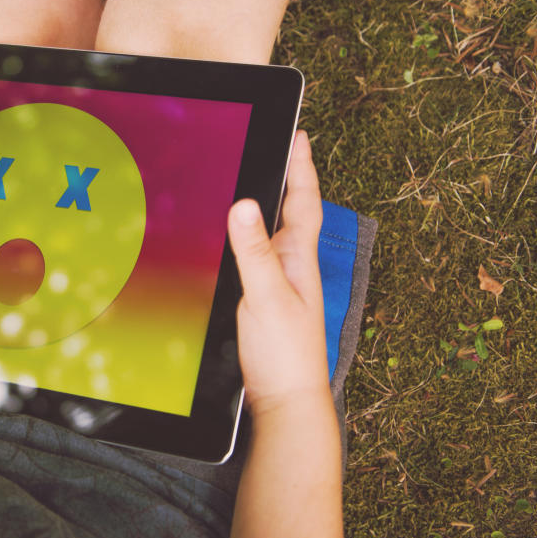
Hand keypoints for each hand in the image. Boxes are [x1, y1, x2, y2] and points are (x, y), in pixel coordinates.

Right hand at [227, 130, 329, 416]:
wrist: (284, 403)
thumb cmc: (285, 356)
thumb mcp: (267, 298)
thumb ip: (255, 253)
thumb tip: (244, 205)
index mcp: (298, 260)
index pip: (303, 203)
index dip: (302, 168)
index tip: (299, 134)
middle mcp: (291, 268)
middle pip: (290, 213)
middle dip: (285, 178)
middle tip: (278, 146)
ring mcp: (277, 286)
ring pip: (270, 235)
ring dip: (266, 207)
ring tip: (256, 181)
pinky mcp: (260, 303)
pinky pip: (254, 259)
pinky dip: (246, 240)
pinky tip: (232, 242)